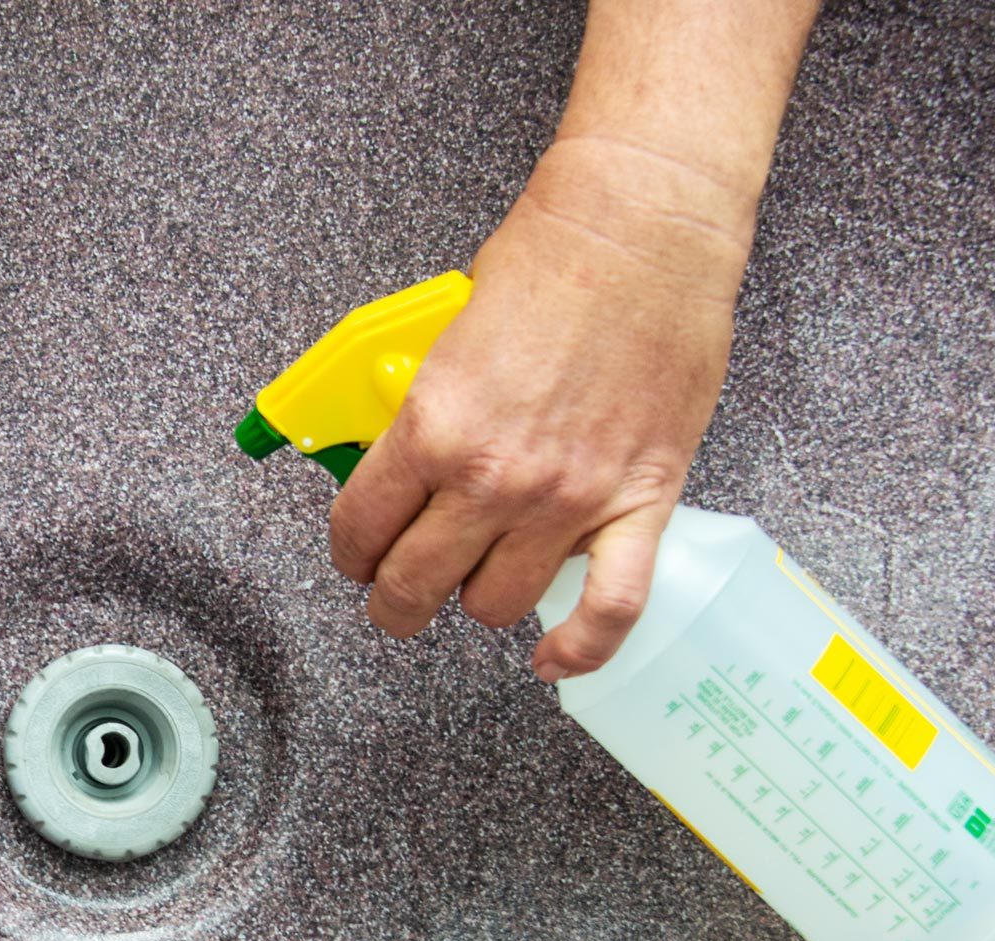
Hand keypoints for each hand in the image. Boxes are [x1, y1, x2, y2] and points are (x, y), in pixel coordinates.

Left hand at [328, 134, 756, 680]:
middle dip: (396, 600)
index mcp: (432, 426)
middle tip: (399, 596)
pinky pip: (608, 609)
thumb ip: (426, 411)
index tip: (358, 556)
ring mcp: (566, 500)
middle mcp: (492, 476)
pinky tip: (553, 659)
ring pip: (495, 606)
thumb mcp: (445, 333)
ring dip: (480, 600)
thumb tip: (404, 460)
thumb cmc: (551, 258)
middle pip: (415, 586)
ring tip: (481, 580)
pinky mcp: (638, 503)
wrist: (643, 227)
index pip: (361, 529)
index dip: (351, 554)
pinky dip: (580, 647)